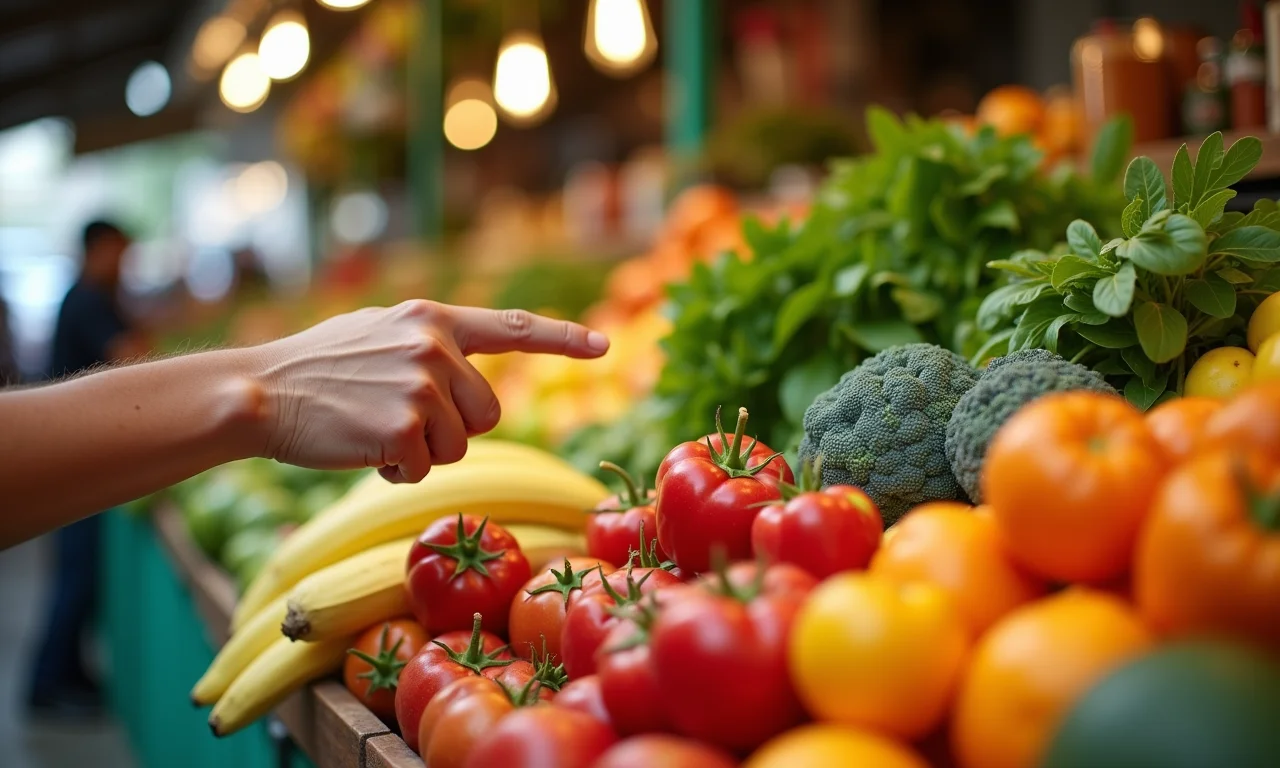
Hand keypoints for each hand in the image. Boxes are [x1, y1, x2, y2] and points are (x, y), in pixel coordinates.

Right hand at [250, 300, 608, 481]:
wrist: (257, 390)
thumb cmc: (314, 368)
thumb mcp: (378, 334)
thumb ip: (428, 345)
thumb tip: (465, 364)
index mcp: (433, 320)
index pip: (512, 328)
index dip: (562, 339)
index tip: (604, 346)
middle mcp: (435, 346)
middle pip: (488, 412)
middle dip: (452, 429)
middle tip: (399, 419)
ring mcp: (421, 385)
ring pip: (459, 446)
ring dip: (422, 452)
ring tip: (372, 427)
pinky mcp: (405, 426)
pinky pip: (423, 470)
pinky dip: (395, 471)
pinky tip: (360, 447)